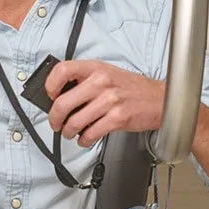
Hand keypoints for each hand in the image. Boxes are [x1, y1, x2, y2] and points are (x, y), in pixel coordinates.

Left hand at [44, 60, 166, 147]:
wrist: (158, 98)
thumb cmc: (131, 87)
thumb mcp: (106, 73)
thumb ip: (84, 80)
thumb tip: (60, 95)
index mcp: (95, 68)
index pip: (62, 70)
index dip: (50, 85)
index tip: (50, 96)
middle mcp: (101, 82)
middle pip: (62, 103)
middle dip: (54, 118)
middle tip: (55, 123)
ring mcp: (109, 100)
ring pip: (74, 122)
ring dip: (68, 132)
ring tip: (70, 132)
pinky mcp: (117, 118)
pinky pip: (90, 133)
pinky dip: (83, 140)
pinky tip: (85, 138)